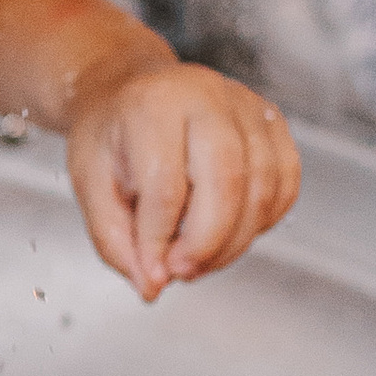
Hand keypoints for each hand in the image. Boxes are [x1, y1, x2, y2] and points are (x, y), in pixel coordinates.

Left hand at [65, 59, 300, 298]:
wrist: (130, 90)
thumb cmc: (110, 135)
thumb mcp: (90, 184)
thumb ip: (115, 240)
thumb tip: (152, 285)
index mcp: (153, 104)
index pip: (165, 184)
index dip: (159, 240)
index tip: (152, 272)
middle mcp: (206, 96)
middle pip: (227, 181)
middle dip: (207, 243)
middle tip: (182, 272)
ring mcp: (246, 106)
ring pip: (263, 187)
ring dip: (235, 241)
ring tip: (200, 260)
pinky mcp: (273, 123)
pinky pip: (285, 184)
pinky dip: (263, 222)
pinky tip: (230, 233)